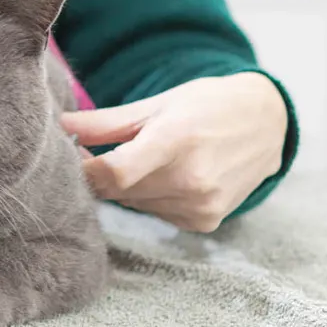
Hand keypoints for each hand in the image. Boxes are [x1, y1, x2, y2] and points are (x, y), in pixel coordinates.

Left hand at [59, 72, 287, 232]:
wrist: (267, 124)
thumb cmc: (206, 105)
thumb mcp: (157, 104)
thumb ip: (105, 122)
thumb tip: (59, 125)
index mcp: (176, 140)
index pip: (112, 173)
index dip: (83, 169)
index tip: (71, 156)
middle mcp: (192, 179)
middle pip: (118, 190)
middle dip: (100, 174)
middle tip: (98, 153)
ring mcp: (201, 205)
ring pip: (134, 204)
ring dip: (126, 187)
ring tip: (143, 158)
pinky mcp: (205, 222)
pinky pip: (156, 213)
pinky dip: (150, 198)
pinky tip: (167, 176)